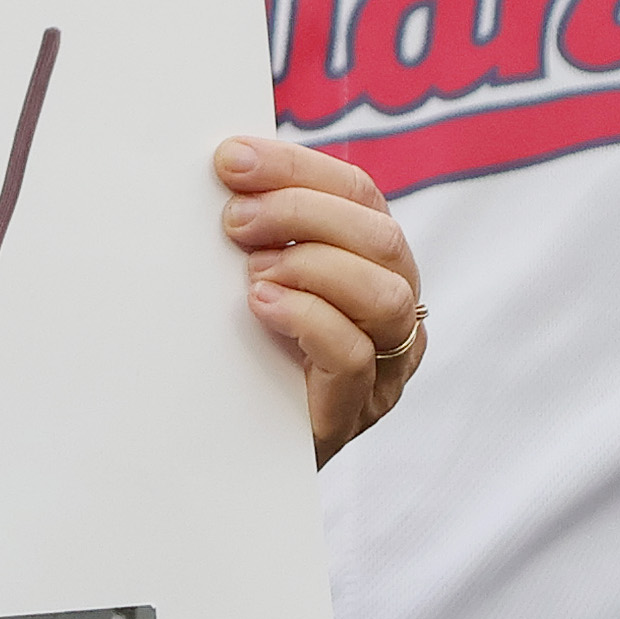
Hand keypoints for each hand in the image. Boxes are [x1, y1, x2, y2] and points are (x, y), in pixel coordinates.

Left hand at [216, 136, 423, 463]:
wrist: (225, 459)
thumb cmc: (241, 356)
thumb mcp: (256, 278)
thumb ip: (260, 230)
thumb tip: (227, 165)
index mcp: (375, 266)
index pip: (361, 196)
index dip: (299, 168)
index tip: (232, 159)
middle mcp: (394, 315)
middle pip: (380, 238)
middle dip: (301, 213)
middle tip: (234, 219)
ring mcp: (383, 370)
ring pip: (384, 296)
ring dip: (311, 265)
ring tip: (251, 271)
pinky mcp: (352, 414)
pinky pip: (353, 356)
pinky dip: (307, 317)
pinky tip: (260, 306)